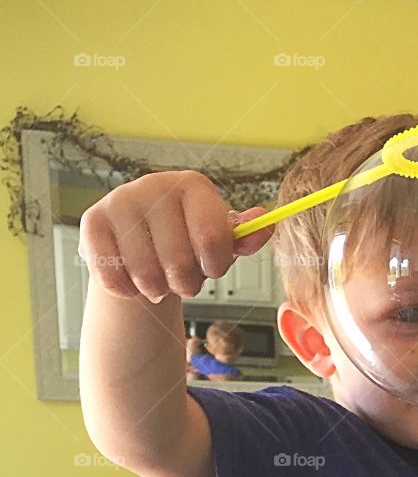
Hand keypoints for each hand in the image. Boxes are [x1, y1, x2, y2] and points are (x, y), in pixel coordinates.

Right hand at [79, 171, 273, 303]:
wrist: (141, 243)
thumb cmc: (188, 241)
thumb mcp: (221, 240)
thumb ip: (245, 237)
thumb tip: (266, 222)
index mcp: (194, 187)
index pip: (212, 239)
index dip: (214, 267)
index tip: (212, 268)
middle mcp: (155, 185)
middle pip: (179, 263)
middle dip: (186, 284)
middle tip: (182, 279)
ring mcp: (121, 201)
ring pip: (146, 274)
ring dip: (156, 290)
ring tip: (158, 279)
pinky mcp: (93, 222)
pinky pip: (112, 275)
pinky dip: (126, 290)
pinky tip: (131, 279)